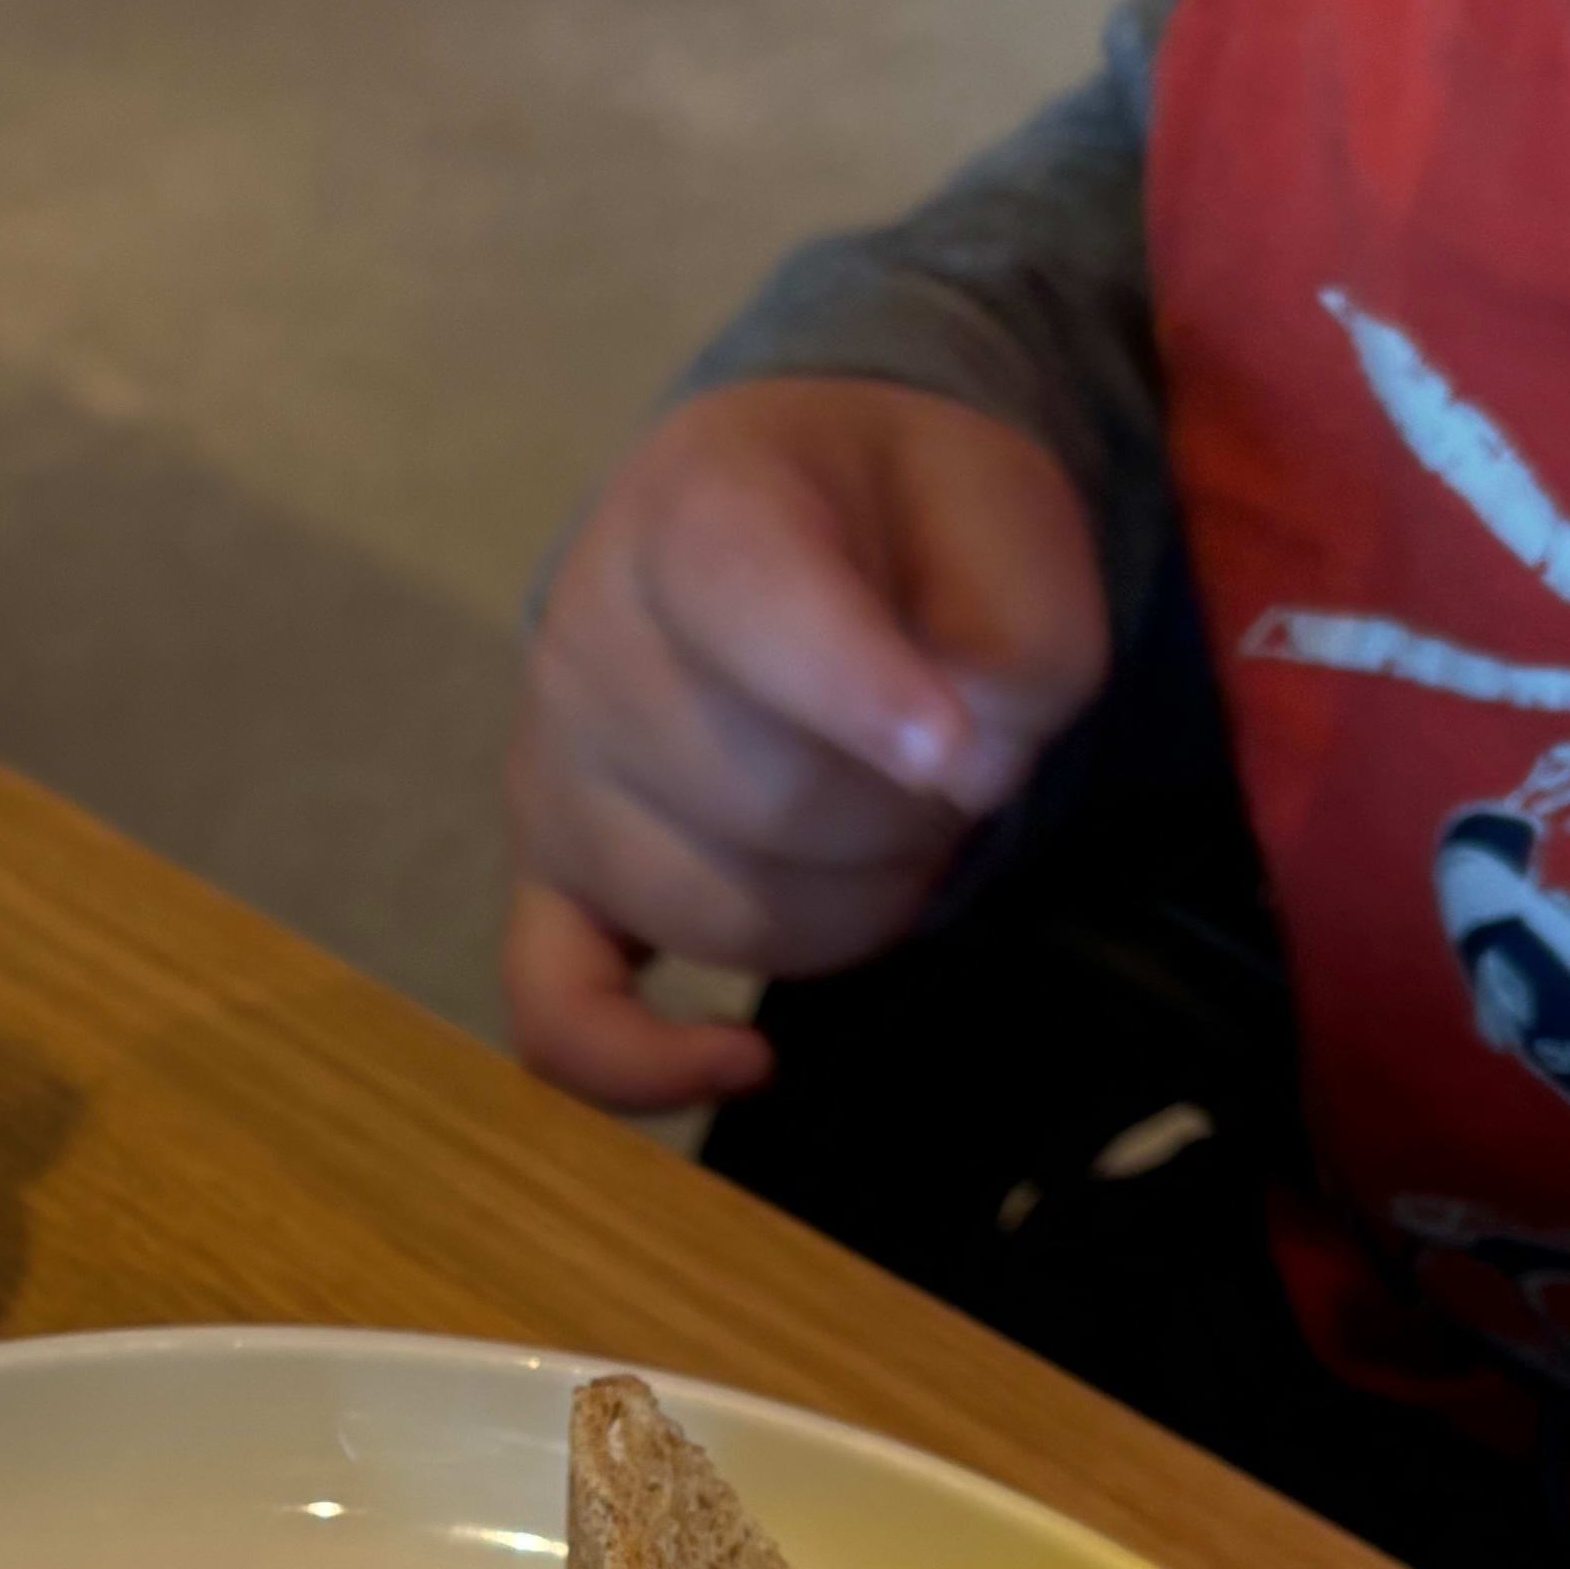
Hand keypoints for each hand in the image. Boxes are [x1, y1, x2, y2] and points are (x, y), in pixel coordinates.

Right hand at [503, 380, 1108, 1115]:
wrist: (801, 515)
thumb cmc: (909, 524)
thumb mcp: (1010, 524)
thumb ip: (1016, 642)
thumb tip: (961, 777)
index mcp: (701, 504)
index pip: (752, 603)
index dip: (862, 691)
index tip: (966, 757)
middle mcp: (590, 636)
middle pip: (772, 799)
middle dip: (910, 808)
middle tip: (953, 753)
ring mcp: (556, 770)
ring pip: (722, 915)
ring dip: (856, 899)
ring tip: (888, 820)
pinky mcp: (553, 880)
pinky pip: (559, 1008)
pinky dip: (645, 1064)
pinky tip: (744, 1059)